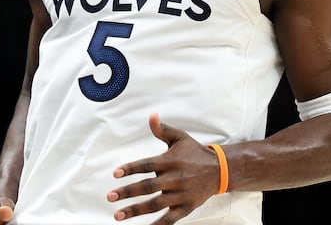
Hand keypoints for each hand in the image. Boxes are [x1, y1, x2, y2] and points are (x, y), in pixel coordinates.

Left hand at [108, 114, 222, 223]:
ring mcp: (181, 195)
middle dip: (128, 192)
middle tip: (110, 196)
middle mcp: (175, 178)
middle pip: (148, 187)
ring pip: (155, 204)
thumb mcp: (180, 138)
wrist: (220, 169)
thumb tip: (151, 116)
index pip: (147, 165)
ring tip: (118, 215)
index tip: (116, 174)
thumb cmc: (195, 153)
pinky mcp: (186, 207)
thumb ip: (162, 130)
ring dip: (136, 210)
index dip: (130, 169)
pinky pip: (170, 219)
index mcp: (170, 161)